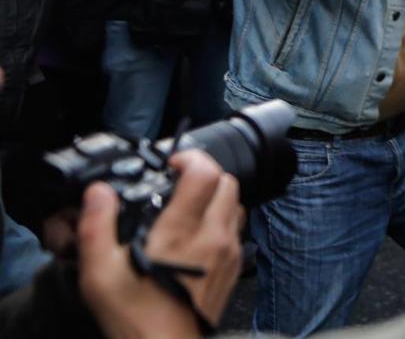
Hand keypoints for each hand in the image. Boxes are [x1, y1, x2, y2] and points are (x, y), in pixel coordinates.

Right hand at [77, 150, 243, 338]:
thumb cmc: (134, 316)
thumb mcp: (100, 272)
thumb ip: (97, 226)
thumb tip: (99, 192)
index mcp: (182, 231)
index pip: (205, 173)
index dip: (191, 158)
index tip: (173, 164)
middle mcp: (213, 236)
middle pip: (227, 182)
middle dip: (205, 174)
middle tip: (180, 183)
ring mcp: (228, 252)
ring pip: (236, 204)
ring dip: (217, 197)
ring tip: (189, 207)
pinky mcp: (234, 268)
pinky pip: (237, 230)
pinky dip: (223, 221)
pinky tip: (200, 235)